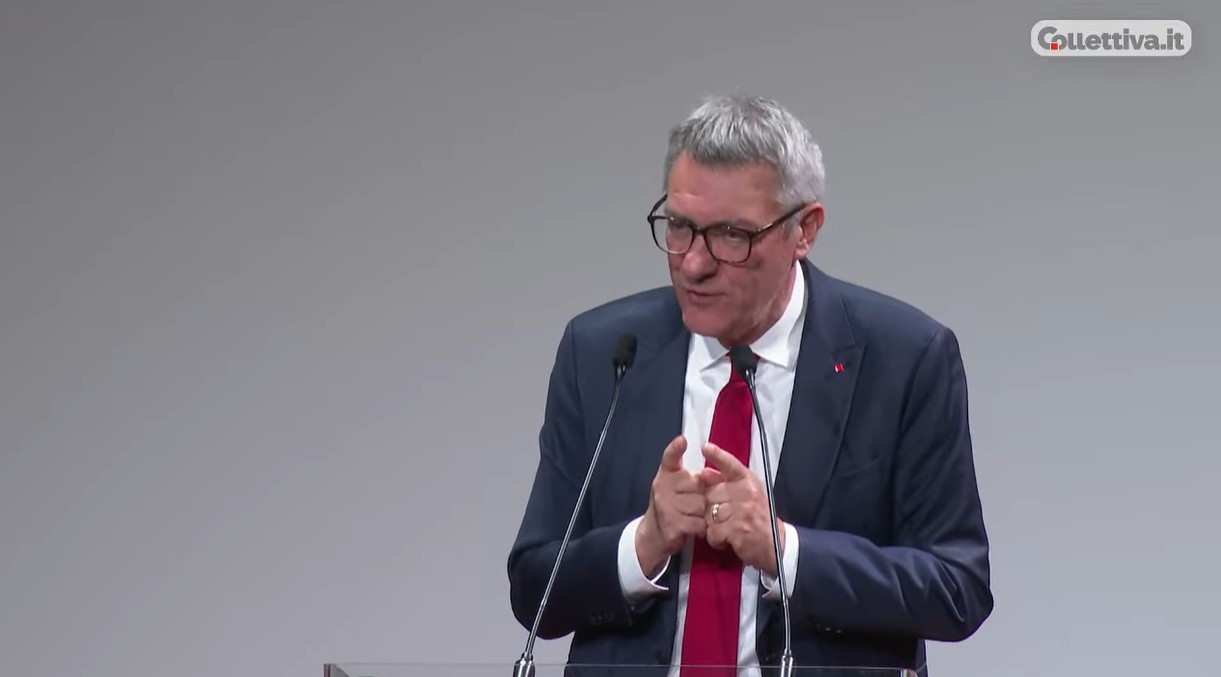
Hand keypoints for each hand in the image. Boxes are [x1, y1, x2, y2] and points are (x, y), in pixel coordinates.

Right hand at [636, 436, 706, 576]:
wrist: (653, 534)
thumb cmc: (671, 506)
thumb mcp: (676, 487)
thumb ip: (690, 478)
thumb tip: (711, 472)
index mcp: (665, 475)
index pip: (669, 458)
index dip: (675, 448)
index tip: (682, 441)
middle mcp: (662, 487)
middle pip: (698, 486)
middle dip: (702, 496)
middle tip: (691, 504)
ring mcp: (665, 505)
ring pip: (700, 505)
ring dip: (702, 514)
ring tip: (691, 517)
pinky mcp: (671, 523)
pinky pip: (698, 522)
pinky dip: (700, 528)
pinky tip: (693, 527)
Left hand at [700, 443, 785, 577]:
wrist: (776, 545)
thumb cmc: (760, 519)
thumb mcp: (748, 495)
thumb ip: (728, 483)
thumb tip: (705, 472)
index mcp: (749, 482)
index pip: (731, 464)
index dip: (718, 455)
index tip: (705, 447)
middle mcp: (746, 493)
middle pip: (711, 493)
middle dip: (712, 507)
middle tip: (724, 516)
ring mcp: (741, 511)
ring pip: (709, 513)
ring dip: (713, 525)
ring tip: (726, 528)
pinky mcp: (736, 530)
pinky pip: (712, 532)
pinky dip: (715, 539)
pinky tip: (726, 539)